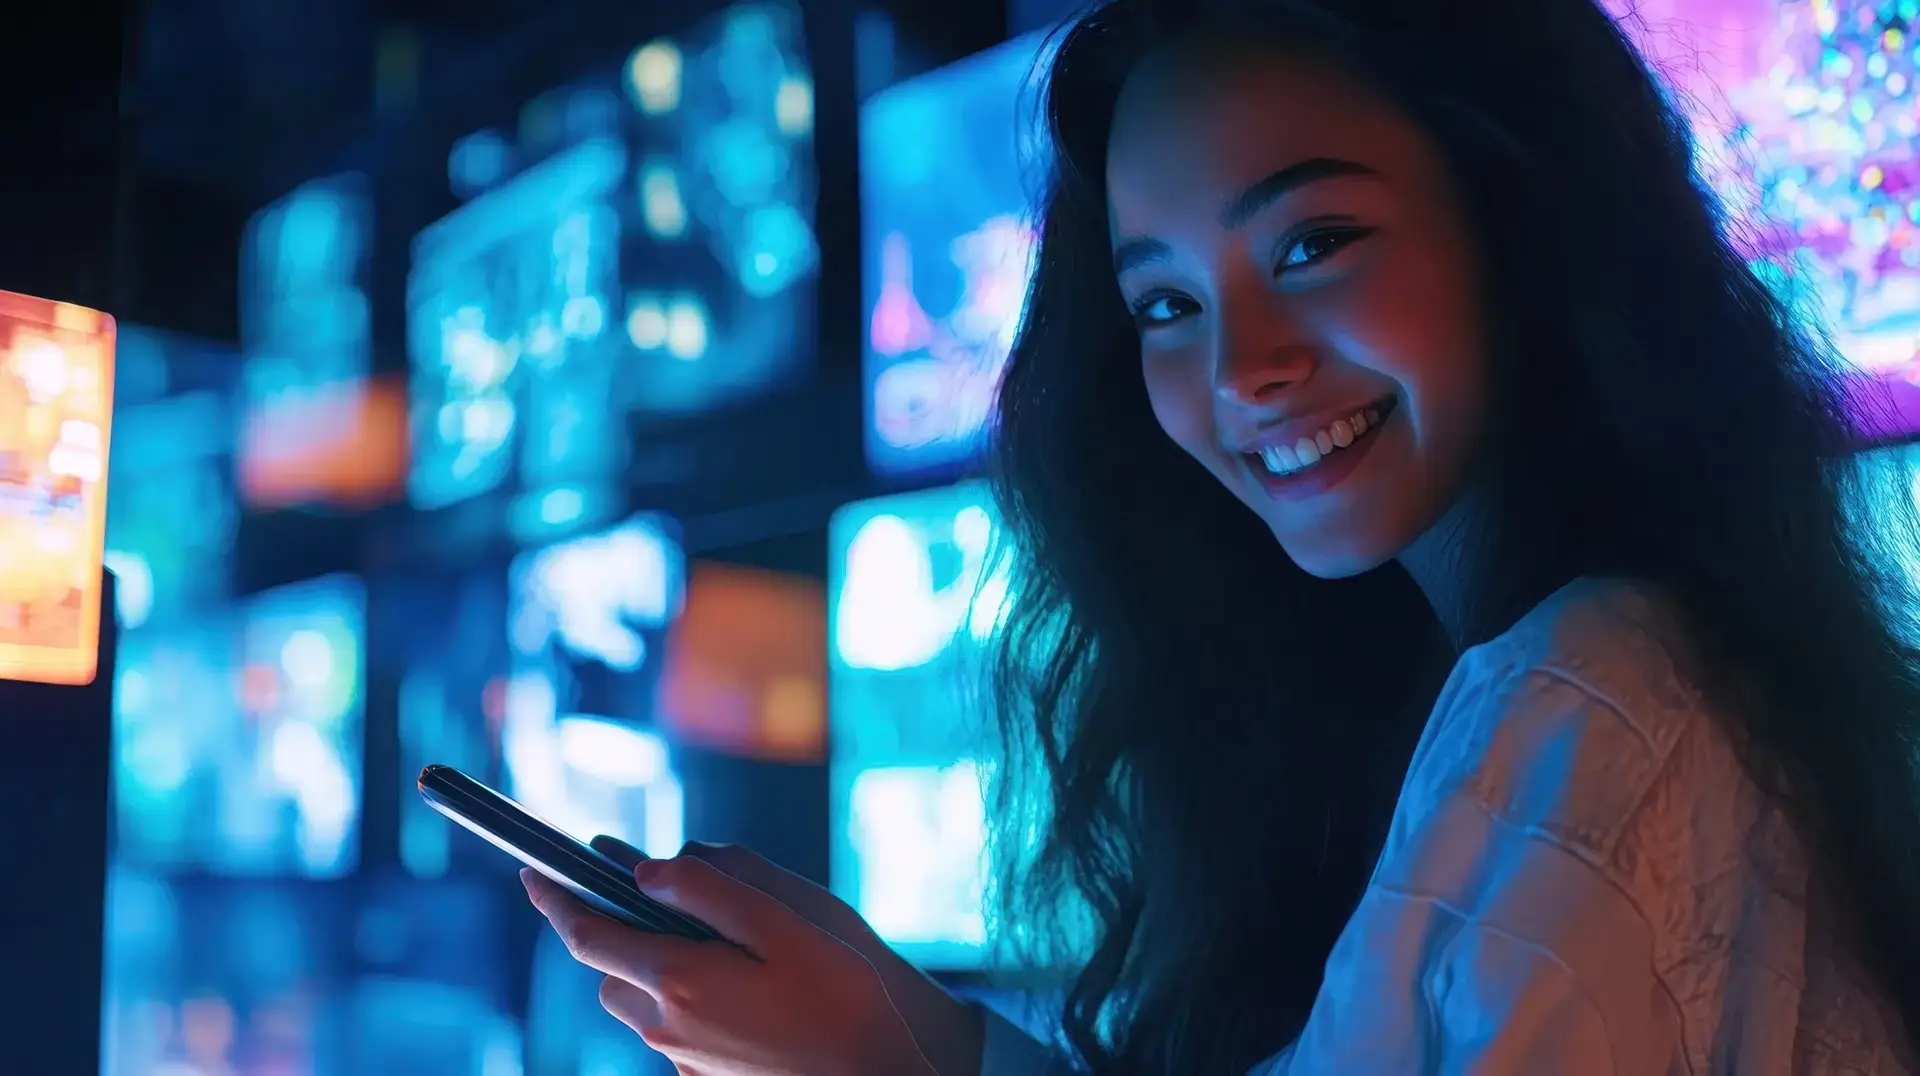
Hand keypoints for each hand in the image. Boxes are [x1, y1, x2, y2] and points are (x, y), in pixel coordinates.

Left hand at [522, 855, 942, 1075]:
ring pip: (638, 1003)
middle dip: (617, 931)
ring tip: (712, 948)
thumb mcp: (785, 927)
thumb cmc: (842, 1003)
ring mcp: (684, 1060)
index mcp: (678, 979)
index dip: (553, 899)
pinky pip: (674, 1031)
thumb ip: (710, 892)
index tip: (530, 872)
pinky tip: (744, 996)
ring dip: (650, 969)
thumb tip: (647, 871)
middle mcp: (667, 1025)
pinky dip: (685, 1002)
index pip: (587, 933)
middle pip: (609, 970)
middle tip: (654, 901)